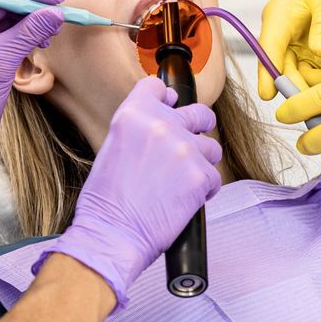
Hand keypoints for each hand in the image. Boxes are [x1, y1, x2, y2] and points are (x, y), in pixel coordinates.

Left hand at [0, 0, 65, 193]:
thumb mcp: (0, 60)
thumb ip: (27, 33)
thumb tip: (53, 14)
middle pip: (7, 11)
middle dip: (35, 12)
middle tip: (61, 14)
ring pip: (13, 25)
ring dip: (35, 26)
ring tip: (53, 31)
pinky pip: (14, 40)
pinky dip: (31, 39)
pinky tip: (43, 43)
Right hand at [49, 78, 222, 307]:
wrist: (112, 234)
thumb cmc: (106, 200)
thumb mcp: (114, 146)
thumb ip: (140, 129)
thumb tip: (164, 117)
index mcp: (134, 114)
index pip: (159, 87)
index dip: (167, 99)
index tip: (170, 107)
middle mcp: (161, 125)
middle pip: (199, 112)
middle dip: (199, 126)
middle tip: (191, 143)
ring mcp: (184, 149)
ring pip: (212, 147)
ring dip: (202, 162)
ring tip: (182, 182)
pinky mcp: (200, 175)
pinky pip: (214, 177)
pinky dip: (204, 190)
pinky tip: (184, 200)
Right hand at [255, 0, 320, 100]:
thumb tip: (318, 50)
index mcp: (279, 16)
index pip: (268, 48)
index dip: (267, 72)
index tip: (268, 95)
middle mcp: (283, 34)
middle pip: (280, 68)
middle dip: (293, 88)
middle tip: (310, 110)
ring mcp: (296, 46)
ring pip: (296, 76)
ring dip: (311, 90)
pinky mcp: (313, 54)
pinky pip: (312, 76)